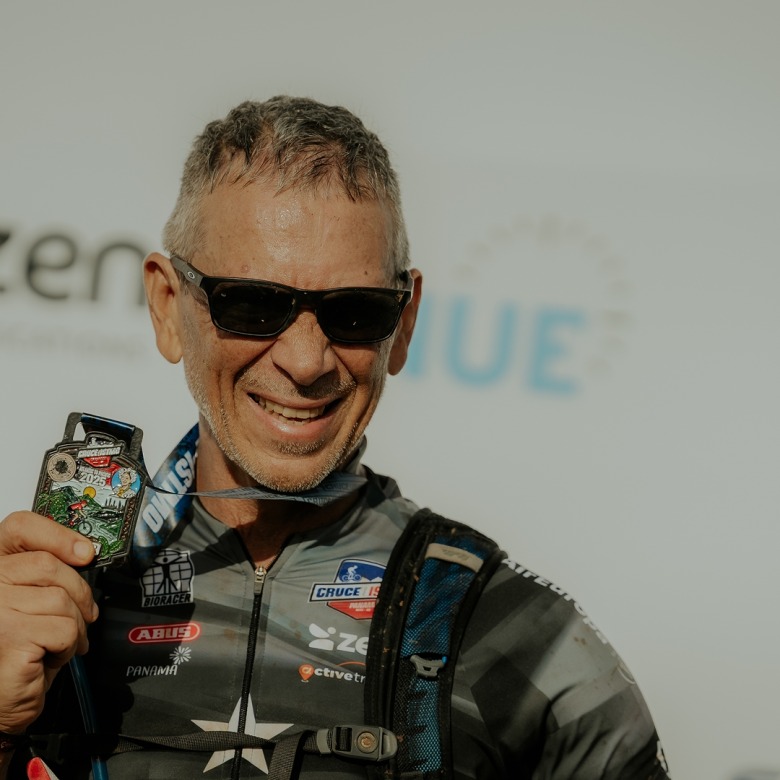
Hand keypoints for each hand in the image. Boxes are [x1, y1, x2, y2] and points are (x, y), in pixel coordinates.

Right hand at [0, 511, 97, 733]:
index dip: (57, 534)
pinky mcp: (9, 635)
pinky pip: (64, 628)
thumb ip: (47, 574)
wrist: (0, 702)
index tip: (84, 552)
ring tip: (60, 643)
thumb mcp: (33, 602)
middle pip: (49, 564)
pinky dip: (69, 646)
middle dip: (78, 592)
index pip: (20, 528)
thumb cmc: (18, 652)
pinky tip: (50, 657)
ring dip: (74, 625)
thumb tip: (84, 552)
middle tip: (84, 614)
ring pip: (61, 598)